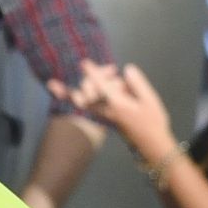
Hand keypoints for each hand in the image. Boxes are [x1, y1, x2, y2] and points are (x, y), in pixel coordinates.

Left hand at [52, 59, 176, 164]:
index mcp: (117, 104)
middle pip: (88, 90)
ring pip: (81, 99)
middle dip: (93, 77)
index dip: (93, 73)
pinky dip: (68, 96)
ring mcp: (100, 114)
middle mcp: (104, 109)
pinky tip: (53, 88)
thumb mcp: (151, 101)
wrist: (149, 144)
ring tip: (74, 80)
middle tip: (111, 69)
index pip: (102, 86)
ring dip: (78, 88)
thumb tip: (126, 68)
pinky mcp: (99, 117)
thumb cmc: (153, 121)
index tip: (84, 63)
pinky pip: (82, 104)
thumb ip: (138, 84)